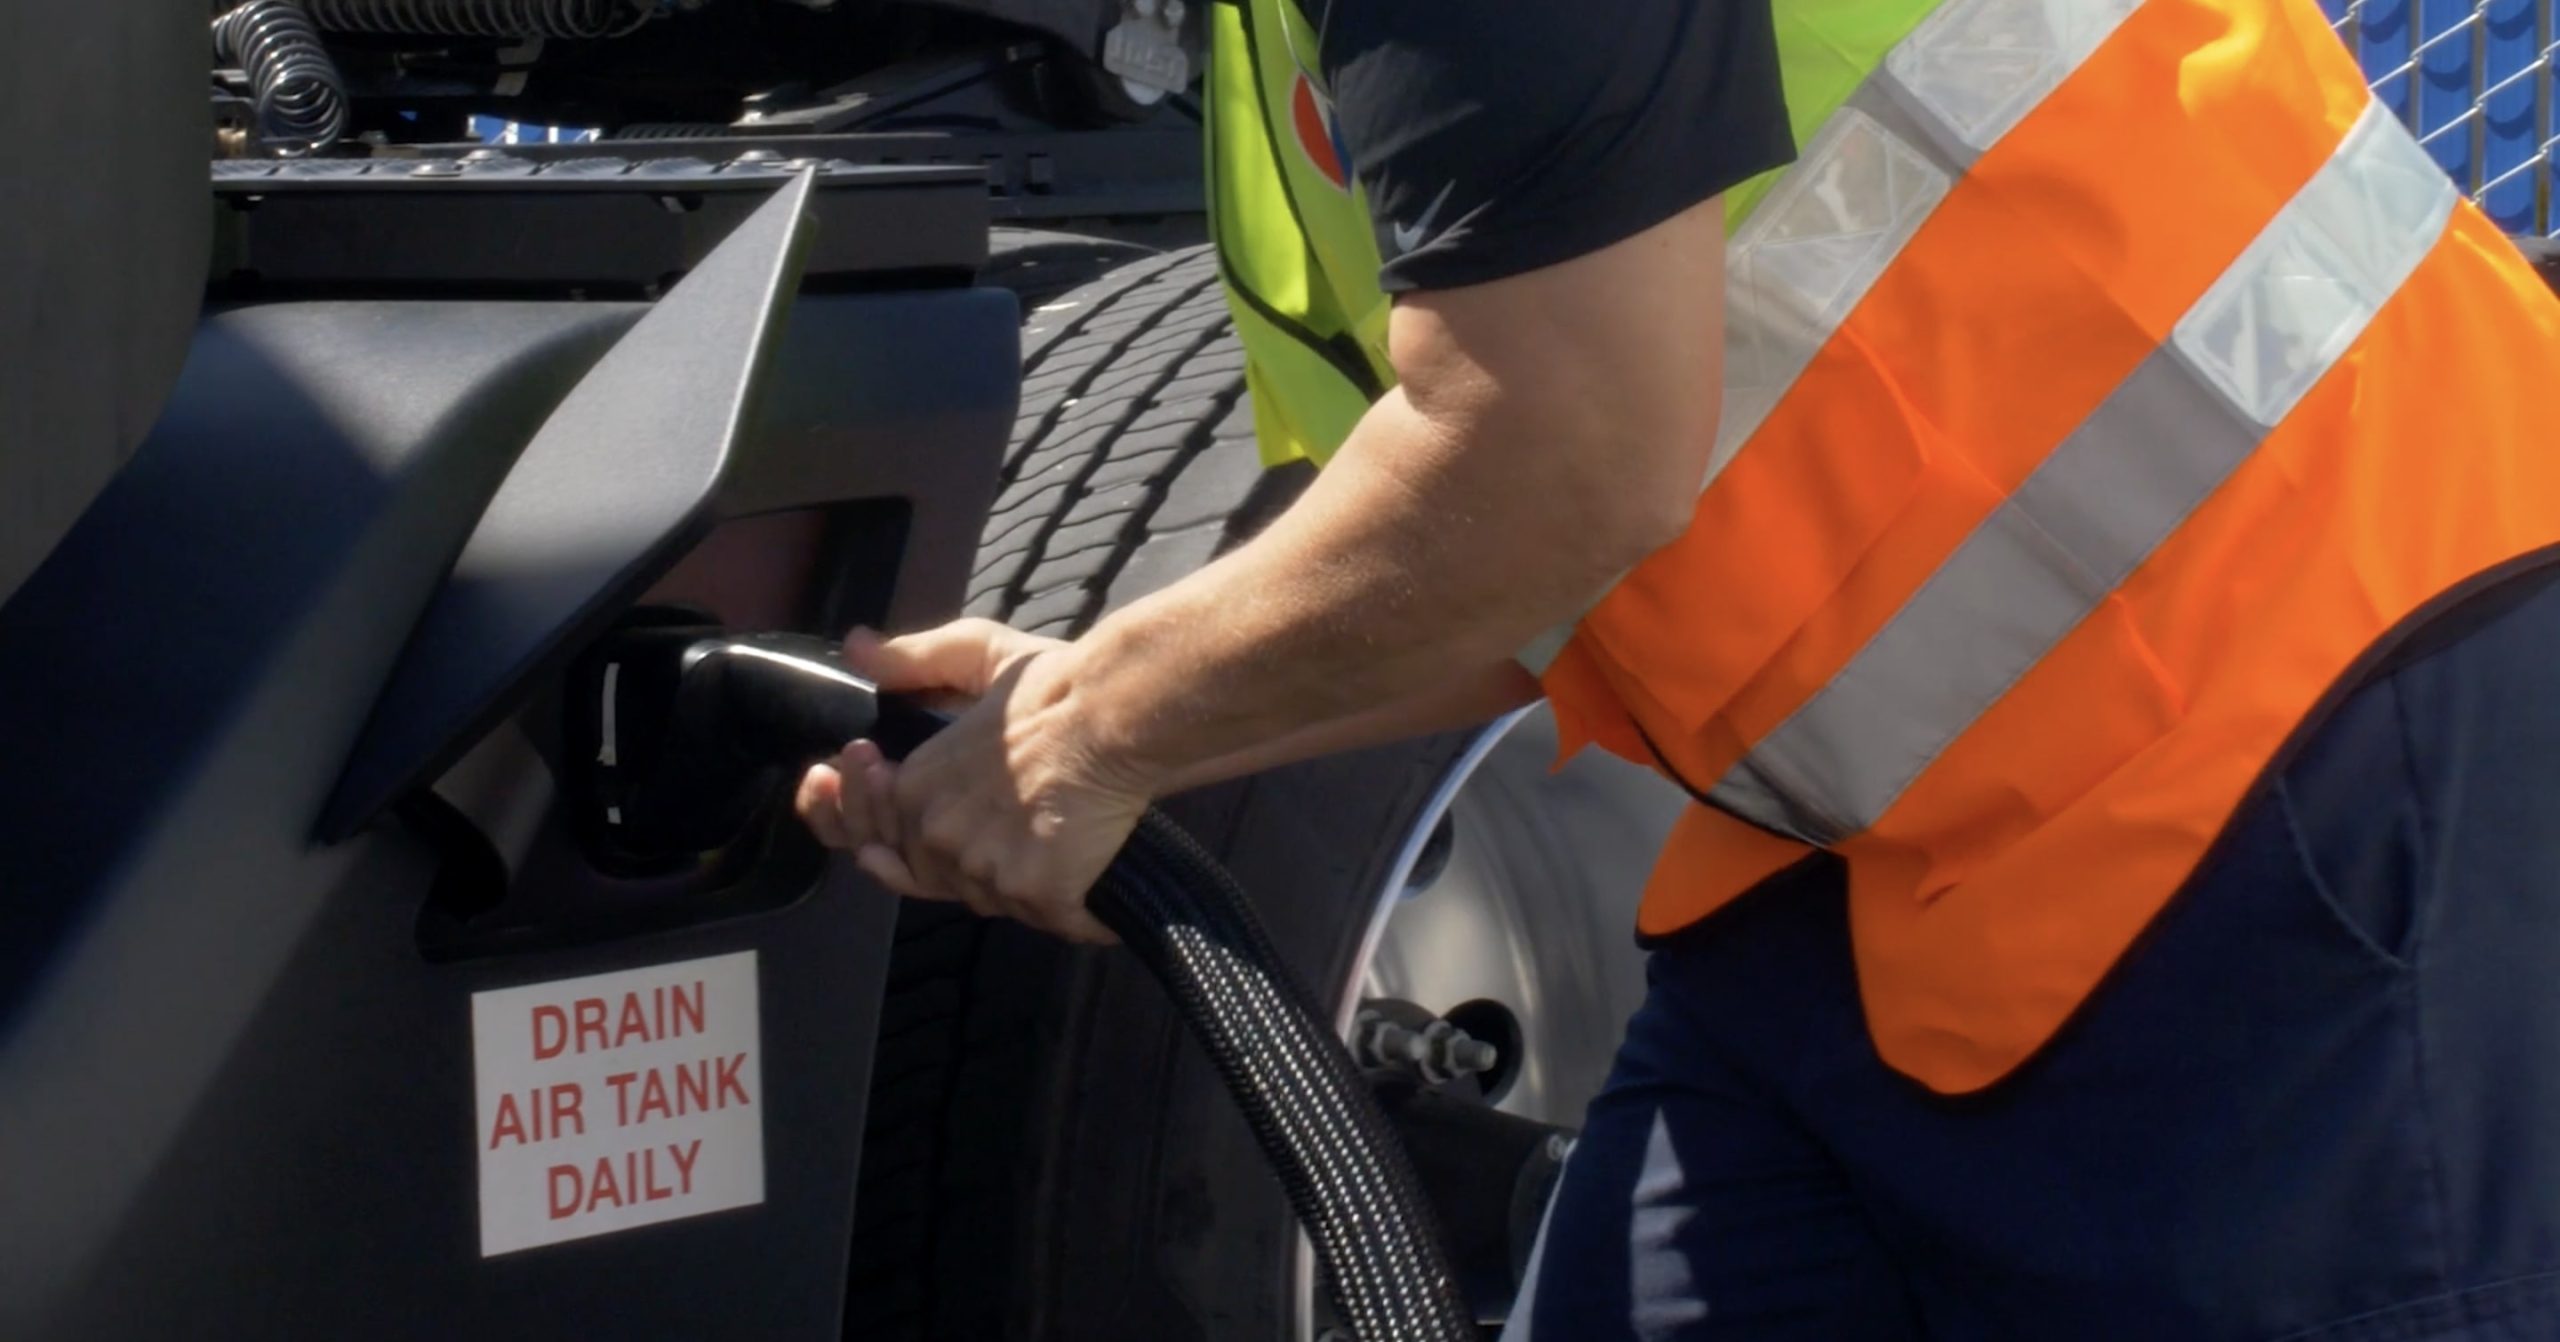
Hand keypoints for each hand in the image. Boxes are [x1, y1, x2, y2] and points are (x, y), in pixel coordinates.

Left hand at [793, 620, 1151, 943]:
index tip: (949, 833)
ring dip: (1021, 884)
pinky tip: (1092, 888)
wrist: (1113, 716)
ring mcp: (987, 872)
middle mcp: (938, 837)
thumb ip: (913, 659)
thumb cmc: (1051, 686)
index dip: (903, 843)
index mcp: (915, 788)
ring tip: (1055, 846)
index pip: (889, 841)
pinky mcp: (1039, 895)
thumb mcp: (975, 652)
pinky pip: (1054, 919)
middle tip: (1018, 829)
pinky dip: (1076, 910)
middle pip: (943, 878)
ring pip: (997, 900)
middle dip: (972, 859)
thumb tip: (855, 649)